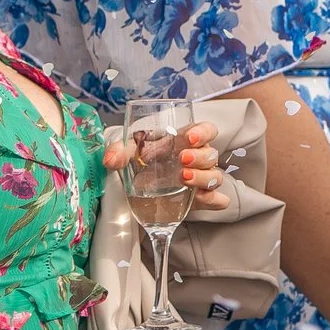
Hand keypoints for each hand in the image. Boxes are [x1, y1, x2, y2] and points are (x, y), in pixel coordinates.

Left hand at [102, 121, 233, 211]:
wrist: (142, 183)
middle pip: (211, 154)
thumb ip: (121, 152)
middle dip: (199, 157)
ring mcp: (202, 180)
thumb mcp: (131, 151)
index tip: (190, 138)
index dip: (203, 132)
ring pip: (216, 177)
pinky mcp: (202, 199)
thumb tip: (110, 160)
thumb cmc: (143, 159)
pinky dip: (213, 199)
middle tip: (183, 159)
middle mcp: (199, 159)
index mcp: (186, 140)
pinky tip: (200, 198)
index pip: (206, 130)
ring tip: (183, 178)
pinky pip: (219, 200)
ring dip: (203, 177)